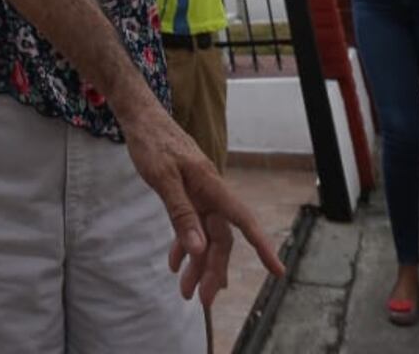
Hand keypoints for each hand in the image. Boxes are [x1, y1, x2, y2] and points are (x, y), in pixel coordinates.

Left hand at [121, 104, 283, 305]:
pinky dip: (183, 245)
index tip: (278, 271)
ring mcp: (199, 193)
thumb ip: (181, 213)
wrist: (140, 117)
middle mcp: (210, 192)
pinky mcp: (186, 193)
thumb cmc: (152, 143)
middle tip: (203, 301)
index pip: (242, 220)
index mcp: (211, 185)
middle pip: (221, 237)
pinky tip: (173, 263)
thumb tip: (200, 249)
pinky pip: (191, 225)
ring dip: (198, 263)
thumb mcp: (163, 178)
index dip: (261, 246)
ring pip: (205, 235)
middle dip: (214, 270)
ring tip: (185, 291)